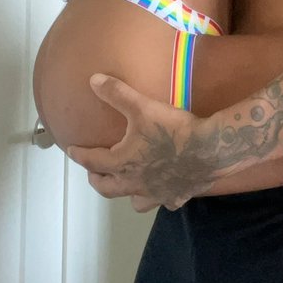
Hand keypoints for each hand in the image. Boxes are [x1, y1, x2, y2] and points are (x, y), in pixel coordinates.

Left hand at [66, 74, 227, 207]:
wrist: (210, 149)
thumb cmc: (172, 129)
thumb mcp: (142, 107)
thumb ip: (116, 94)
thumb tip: (93, 80)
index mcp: (122, 163)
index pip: (92, 162)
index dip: (80, 155)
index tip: (72, 151)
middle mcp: (135, 184)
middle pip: (108, 188)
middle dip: (98, 180)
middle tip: (94, 173)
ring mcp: (157, 194)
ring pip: (135, 202)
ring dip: (127, 193)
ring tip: (128, 183)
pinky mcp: (177, 197)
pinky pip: (165, 202)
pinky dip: (162, 196)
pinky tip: (166, 189)